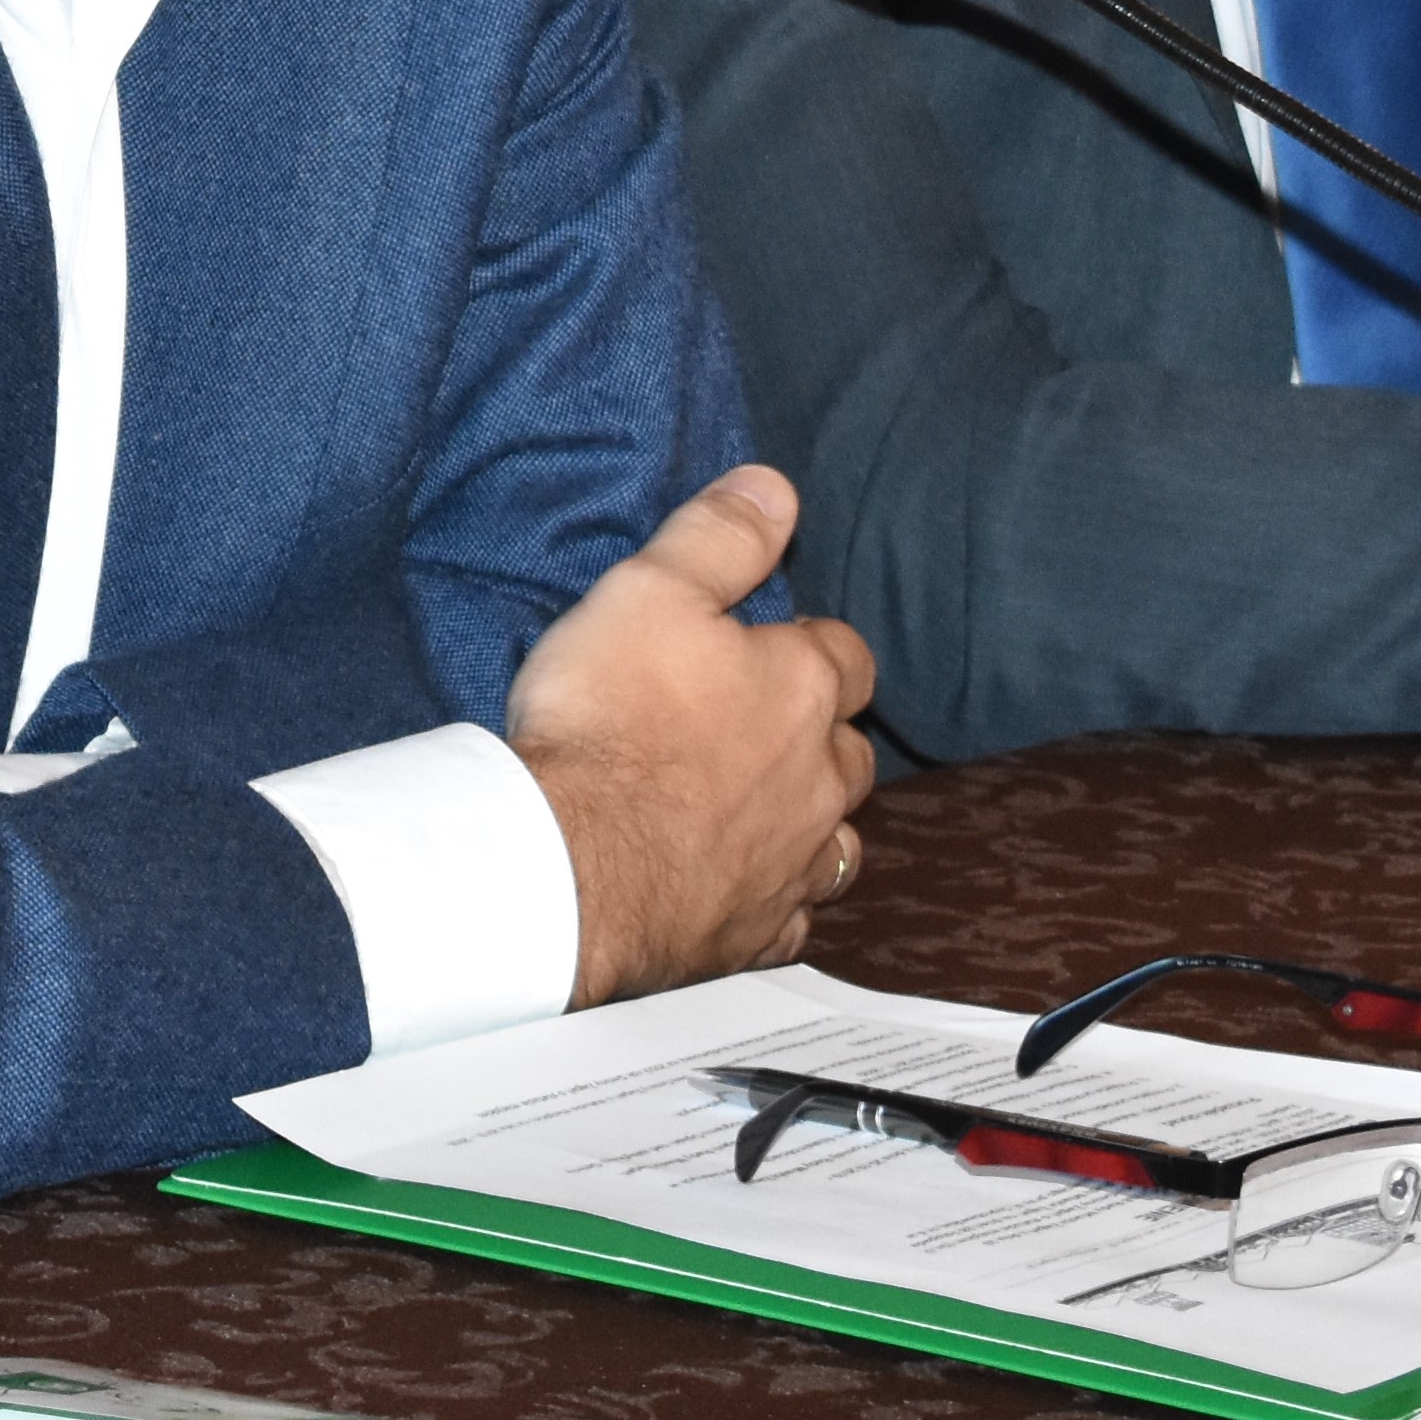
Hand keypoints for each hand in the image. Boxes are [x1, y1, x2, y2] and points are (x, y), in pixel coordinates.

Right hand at [501, 465, 877, 1006]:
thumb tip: (776, 488)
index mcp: (803, 688)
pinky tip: (743, 888)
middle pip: (850, 751)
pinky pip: (793, 915)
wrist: (569, 864)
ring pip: (837, 839)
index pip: (846, 654)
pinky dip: (777, 897)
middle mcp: (819, 779)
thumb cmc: (606, 721)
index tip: (767, 642)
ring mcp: (793, 862)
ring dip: (812, 819)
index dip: (810, 643)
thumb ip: (718, 537)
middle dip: (819, 735)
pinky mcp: (758, 931)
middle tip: (757, 722)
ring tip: (765, 806)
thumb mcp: (647, 591)